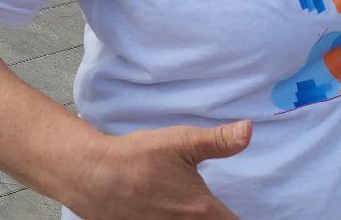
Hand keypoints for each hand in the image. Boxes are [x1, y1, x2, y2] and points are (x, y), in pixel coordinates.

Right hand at [60, 122, 251, 219]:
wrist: (91, 175)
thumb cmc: (137, 158)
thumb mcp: (181, 142)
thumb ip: (219, 140)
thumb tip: (249, 130)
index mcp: (202, 211)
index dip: (237, 218)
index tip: (234, 210)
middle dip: (215, 218)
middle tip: (212, 208)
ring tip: (188, 207)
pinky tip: (166, 210)